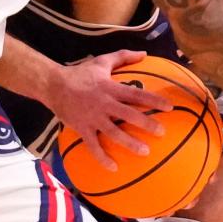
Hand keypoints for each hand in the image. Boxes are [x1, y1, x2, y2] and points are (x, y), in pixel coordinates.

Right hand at [50, 49, 165, 171]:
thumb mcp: (102, 61)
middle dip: (146, 123)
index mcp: (110, 87)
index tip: (169, 107)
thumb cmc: (80, 73)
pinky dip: (102, 158)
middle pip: (128, 114)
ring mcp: (93, 117)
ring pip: (113, 132)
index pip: (136, 93)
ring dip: (129, 143)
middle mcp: (104, 103)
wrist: (53, 85)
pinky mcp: (82, 128)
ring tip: (145, 152)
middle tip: (162, 132)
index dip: (153, 100)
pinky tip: (114, 168)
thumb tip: (144, 53)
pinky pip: (93, 146)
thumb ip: (123, 57)